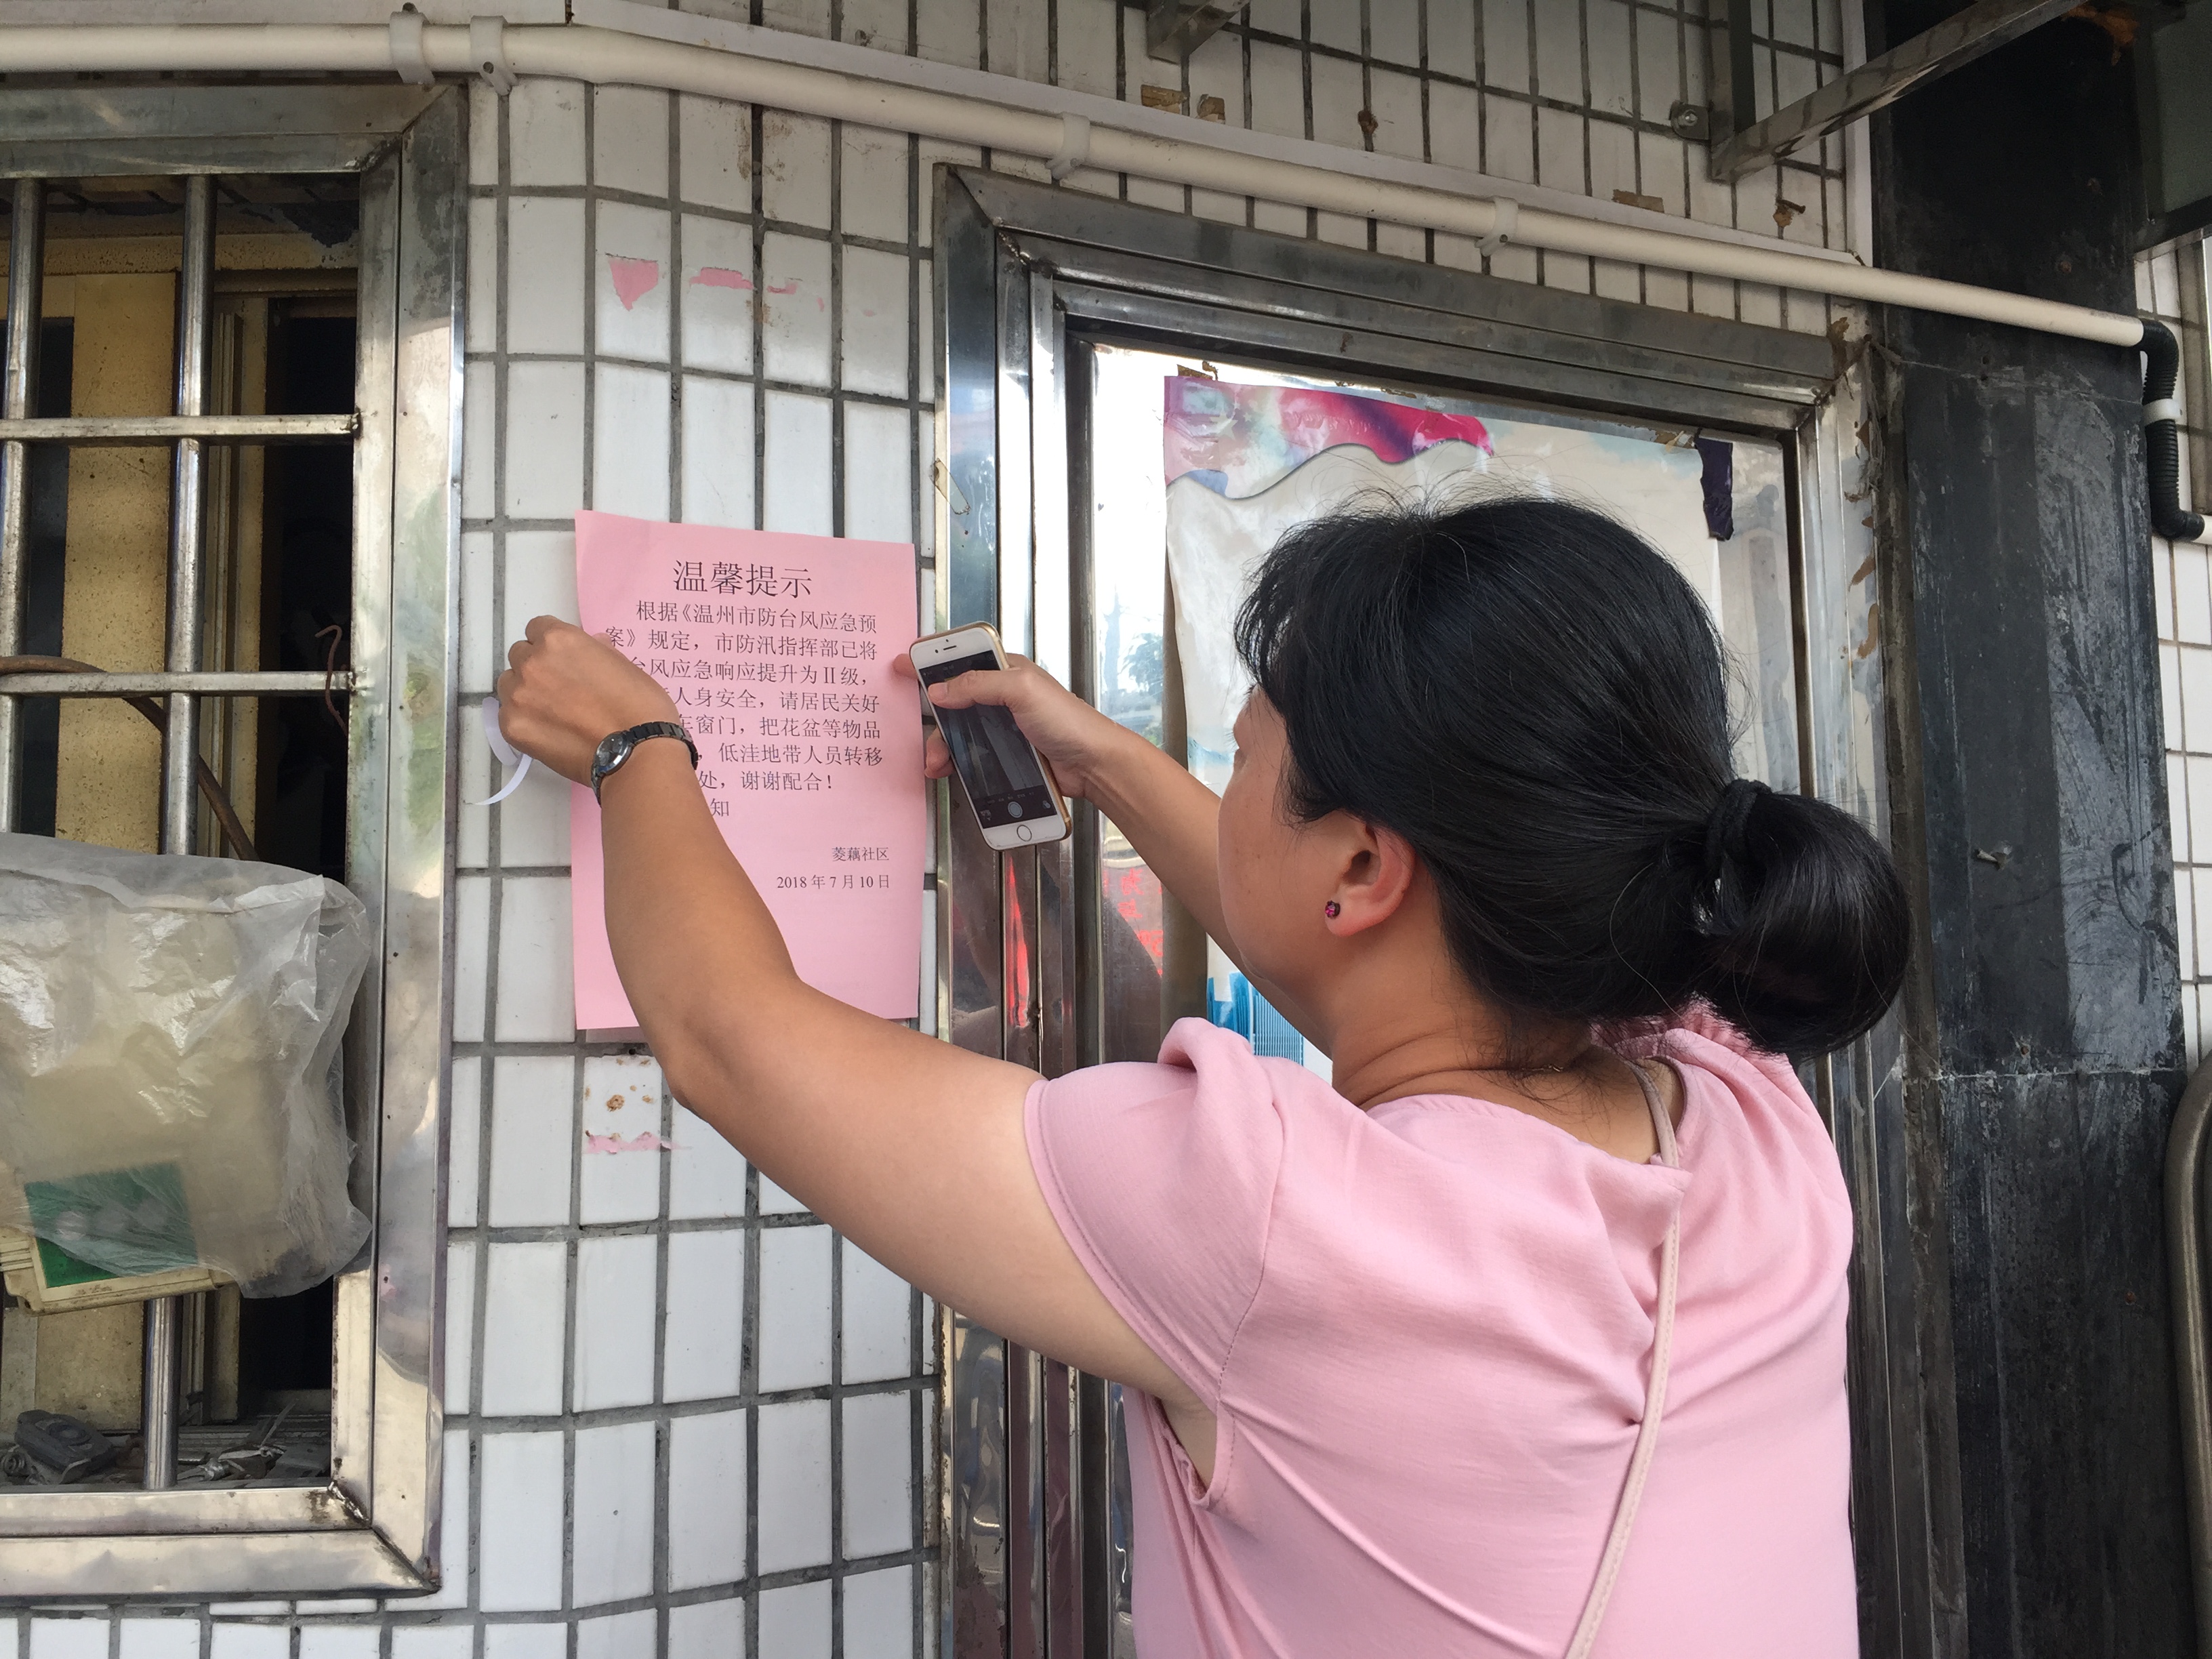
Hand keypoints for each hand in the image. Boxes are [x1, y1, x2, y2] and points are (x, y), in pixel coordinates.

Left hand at [495, 617, 680, 785]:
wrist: (635, 752)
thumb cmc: (640, 706)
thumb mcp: (624, 665)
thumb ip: (597, 652)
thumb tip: (592, 645)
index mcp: (560, 640)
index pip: (537, 628)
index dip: (552, 646)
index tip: (564, 662)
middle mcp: (532, 661)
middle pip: (520, 655)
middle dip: (537, 667)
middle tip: (560, 690)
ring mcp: (518, 695)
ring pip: (509, 685)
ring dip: (525, 692)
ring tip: (552, 713)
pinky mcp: (511, 726)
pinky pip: (508, 715)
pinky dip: (524, 721)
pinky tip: (549, 732)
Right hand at [892, 650, 1133, 801]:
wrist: (1093, 765)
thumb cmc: (1069, 721)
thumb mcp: (1022, 690)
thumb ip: (979, 685)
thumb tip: (941, 689)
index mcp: (1005, 673)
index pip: (962, 659)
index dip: (932, 661)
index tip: (903, 665)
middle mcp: (1001, 698)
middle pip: (953, 703)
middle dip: (934, 720)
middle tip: (924, 737)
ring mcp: (1003, 728)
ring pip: (960, 735)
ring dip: (943, 749)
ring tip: (937, 765)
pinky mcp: (1007, 755)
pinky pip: (973, 758)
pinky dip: (958, 767)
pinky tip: (952, 775)